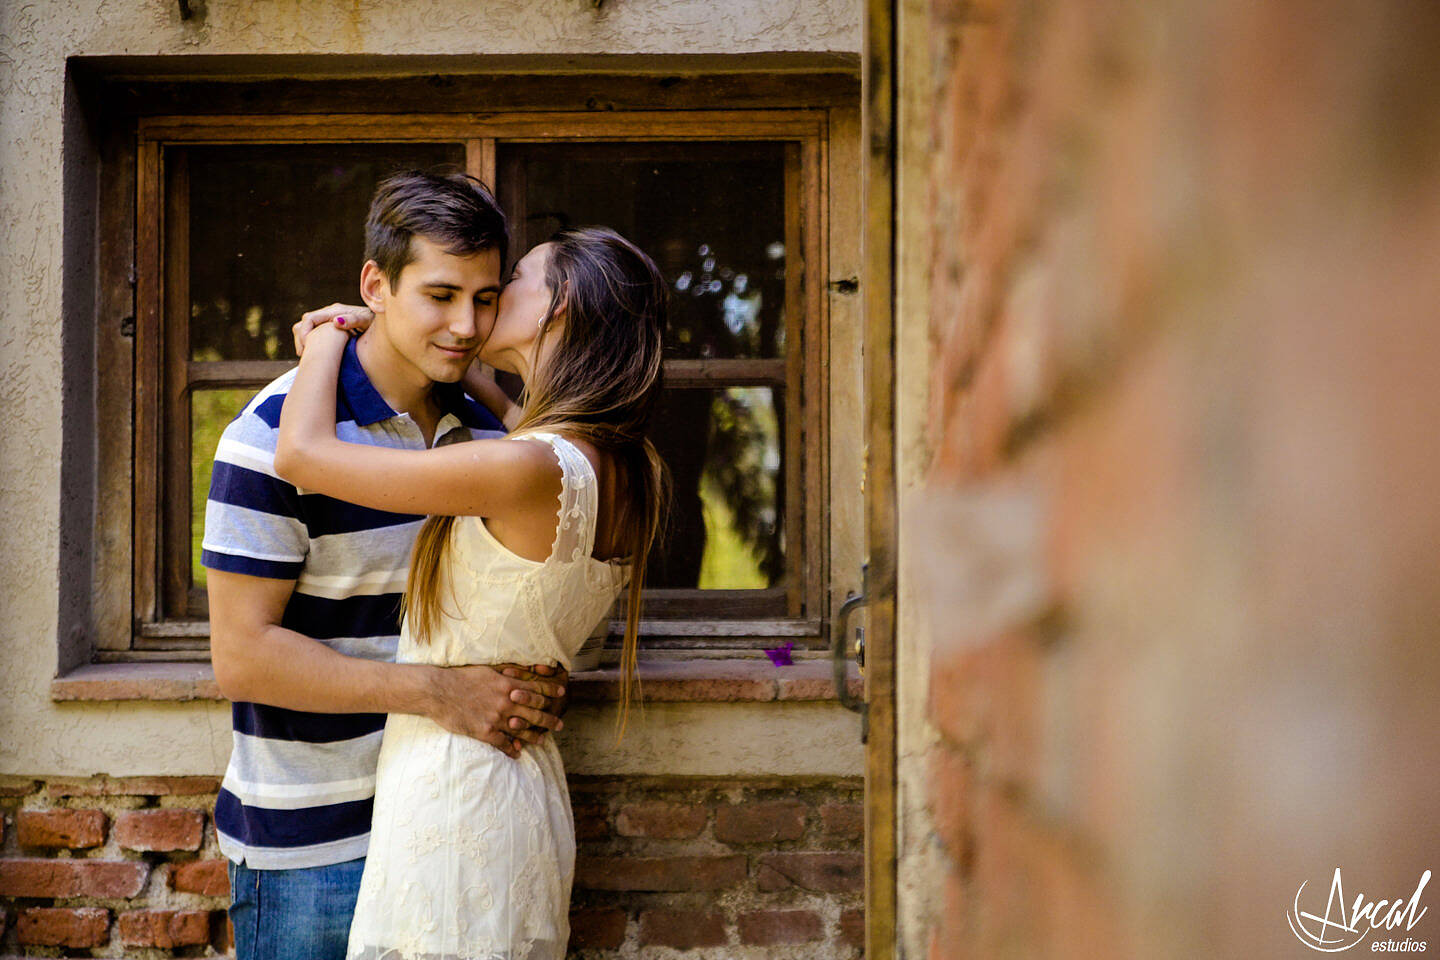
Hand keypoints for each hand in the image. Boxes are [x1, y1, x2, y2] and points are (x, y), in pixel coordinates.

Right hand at [293, 303, 372, 356]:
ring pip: (307, 327)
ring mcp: (328, 320)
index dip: (304, 332)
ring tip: (305, 356)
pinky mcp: (330, 327)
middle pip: (305, 322)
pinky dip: (311, 342)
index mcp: (334, 311)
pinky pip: (314, 332)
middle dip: (301, 338)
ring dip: (304, 340)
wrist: (380, 321)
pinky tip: (314, 354)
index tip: (306, 347)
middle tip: (303, 354)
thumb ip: (353, 320)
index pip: (309, 318)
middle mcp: (329, 313)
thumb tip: (336, 321)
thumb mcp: (365, 321)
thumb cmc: (373, 321)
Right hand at [422, 664, 565, 758]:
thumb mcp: (488, 670)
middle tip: (560, 725)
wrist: (438, 692)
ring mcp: (496, 718)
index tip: (561, 694)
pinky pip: (504, 743)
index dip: (551, 692)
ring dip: (535, 737)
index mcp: (508, 685)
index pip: (537, 690)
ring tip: (543, 740)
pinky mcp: (485, 732)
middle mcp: (506, 702)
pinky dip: (512, 749)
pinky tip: (518, 752)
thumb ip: (507, 672)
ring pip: (523, 730)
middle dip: (550, 719)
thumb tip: (522, 671)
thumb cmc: (462, 677)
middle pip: (536, 713)